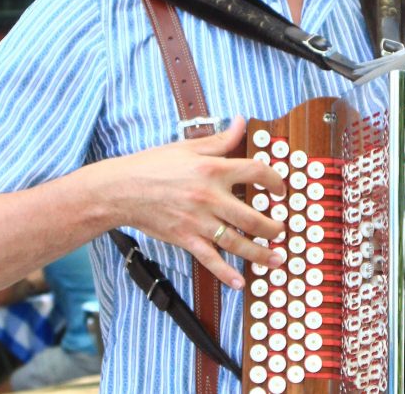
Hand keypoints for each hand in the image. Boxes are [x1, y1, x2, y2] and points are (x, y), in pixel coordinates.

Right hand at [106, 116, 285, 289]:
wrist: (120, 189)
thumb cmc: (152, 165)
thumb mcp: (188, 146)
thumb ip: (220, 139)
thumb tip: (242, 122)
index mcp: (213, 169)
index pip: (256, 173)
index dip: (275, 181)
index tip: (280, 190)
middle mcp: (210, 197)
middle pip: (253, 217)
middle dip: (274, 227)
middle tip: (283, 231)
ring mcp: (198, 221)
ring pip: (237, 242)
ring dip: (260, 253)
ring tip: (277, 259)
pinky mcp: (186, 238)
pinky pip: (210, 259)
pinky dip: (226, 273)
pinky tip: (240, 283)